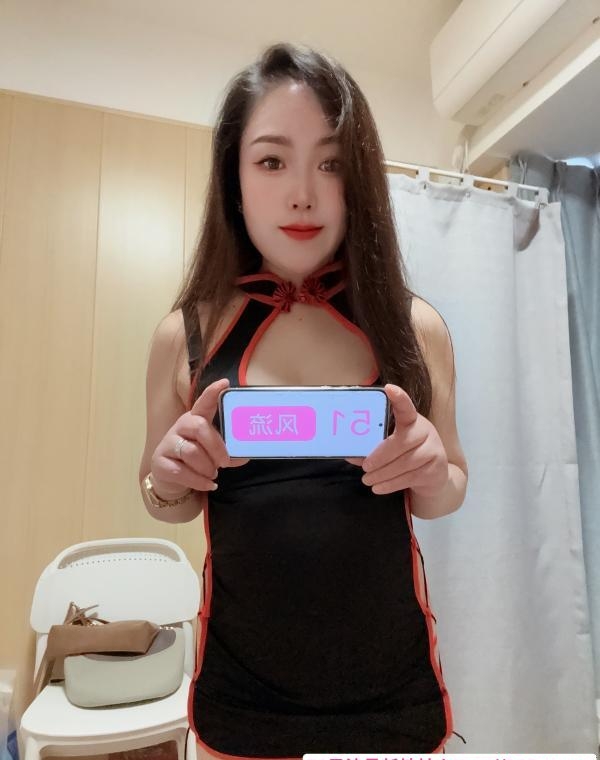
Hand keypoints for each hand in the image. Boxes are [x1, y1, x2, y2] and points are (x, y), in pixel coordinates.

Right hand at [150, 378, 249, 497]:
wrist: (171, 478)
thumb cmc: (198, 459)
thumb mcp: (213, 452)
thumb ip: (228, 450)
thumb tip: (245, 454)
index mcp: (196, 419)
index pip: (204, 403)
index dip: (213, 393)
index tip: (225, 383)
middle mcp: (180, 426)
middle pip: (199, 427)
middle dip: (216, 447)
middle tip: (224, 463)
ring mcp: (168, 443)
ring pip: (192, 452)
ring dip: (207, 468)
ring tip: (212, 474)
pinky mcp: (160, 462)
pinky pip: (182, 472)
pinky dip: (200, 481)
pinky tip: (208, 484)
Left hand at [345, 383, 447, 496]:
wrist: (434, 477)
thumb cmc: (406, 455)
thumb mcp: (392, 447)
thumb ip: (373, 447)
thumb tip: (350, 453)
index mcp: (412, 420)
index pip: (406, 407)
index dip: (399, 398)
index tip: (389, 389)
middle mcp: (426, 431)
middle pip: (402, 441)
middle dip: (380, 456)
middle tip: (365, 466)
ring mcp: (434, 450)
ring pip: (405, 463)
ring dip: (383, 473)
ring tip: (367, 480)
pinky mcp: (436, 469)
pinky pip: (410, 477)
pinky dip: (391, 484)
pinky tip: (379, 488)